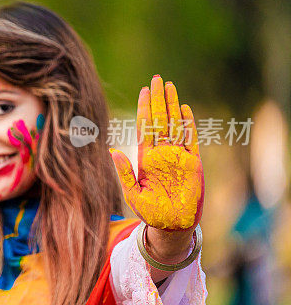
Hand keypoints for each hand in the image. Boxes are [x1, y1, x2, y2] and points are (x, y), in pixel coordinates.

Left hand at [109, 75, 203, 230]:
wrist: (172, 225)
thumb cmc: (150, 211)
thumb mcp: (132, 193)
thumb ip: (124, 172)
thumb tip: (111, 151)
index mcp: (146, 157)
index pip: (145, 127)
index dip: (144, 108)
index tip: (143, 91)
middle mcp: (162, 152)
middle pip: (160, 119)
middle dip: (157, 99)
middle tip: (156, 78)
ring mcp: (178, 156)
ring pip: (175, 124)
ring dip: (172, 105)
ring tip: (169, 86)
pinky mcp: (193, 163)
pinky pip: (191, 138)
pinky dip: (188, 123)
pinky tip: (183, 108)